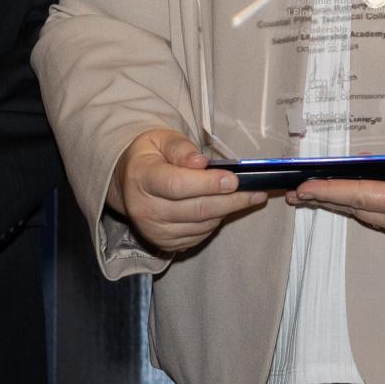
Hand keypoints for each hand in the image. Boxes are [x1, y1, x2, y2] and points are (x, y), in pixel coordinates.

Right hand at [110, 128, 267, 255]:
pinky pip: (199, 236)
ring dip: (227, 211)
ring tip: (245, 197)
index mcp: (142, 178)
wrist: (128, 182)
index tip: (234, 180)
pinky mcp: (164, 243)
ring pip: (202, 225)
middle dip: (231, 201)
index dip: (209, 184)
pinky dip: (215, 222)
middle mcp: (145, 209)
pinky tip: (222, 207)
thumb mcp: (161, 140)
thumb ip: (181, 148)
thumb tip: (201, 163)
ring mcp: (154, 230)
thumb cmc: (150, 156)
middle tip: (256, 192)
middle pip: (196, 210)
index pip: (178, 186)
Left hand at [286, 138, 384, 260]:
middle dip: (325, 200)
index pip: (361, 196)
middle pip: (357, 209)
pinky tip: (358, 202)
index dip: (329, 191)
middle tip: (295, 192)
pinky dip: (363, 209)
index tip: (302, 188)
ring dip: (341, 206)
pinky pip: (384, 219)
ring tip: (317, 196)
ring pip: (369, 216)